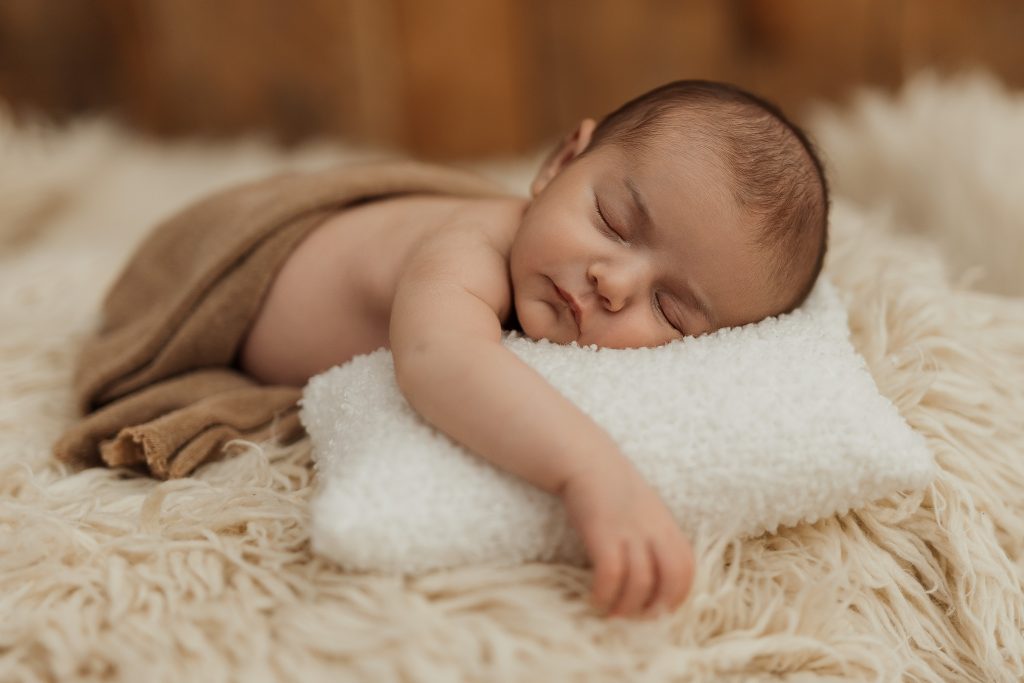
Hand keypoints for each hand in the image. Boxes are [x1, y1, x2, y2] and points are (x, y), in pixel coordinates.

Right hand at [560, 462, 694, 617]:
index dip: (677, 596)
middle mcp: (653, 530)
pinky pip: (610, 575)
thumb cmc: (614, 489)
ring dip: (626, 607)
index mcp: (667, 526)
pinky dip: (604, 594)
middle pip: (671, 578)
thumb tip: (654, 576)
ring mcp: (629, 531)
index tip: (659, 611)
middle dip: (657, 607)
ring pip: (640, 582)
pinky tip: (595, 600)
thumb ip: (655, 538)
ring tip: (612, 613)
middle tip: (638, 619)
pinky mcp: (603, 533)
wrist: (586, 460)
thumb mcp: (646, 511)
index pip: (686, 568)